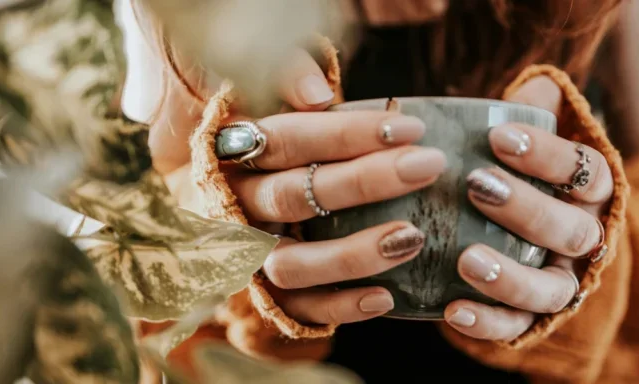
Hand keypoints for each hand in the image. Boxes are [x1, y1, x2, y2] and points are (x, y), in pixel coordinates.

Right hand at [156, 49, 445, 323]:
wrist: (211, 212)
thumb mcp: (269, 111)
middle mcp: (235, 208)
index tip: (410, 127)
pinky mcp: (265, 298)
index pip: (286, 140)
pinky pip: (299, 311)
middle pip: (292, 198)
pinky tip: (387, 296)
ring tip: (412, 237)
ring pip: (291, 265)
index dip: (345, 134)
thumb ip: (287, 84)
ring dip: (352, 254)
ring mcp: (248, 257)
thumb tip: (315, 89)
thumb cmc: (266, 155)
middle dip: (364, 182)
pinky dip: (341, 307)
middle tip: (427, 166)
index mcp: (233, 155)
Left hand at [443, 76, 612, 340]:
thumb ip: (533, 112)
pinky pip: (518, 326)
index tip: (500, 136)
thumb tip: (536, 86)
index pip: (586, 171)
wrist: (517, 226)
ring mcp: (561, 281)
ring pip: (552, 288)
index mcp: (590, 192)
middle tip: (477, 186)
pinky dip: (489, 322)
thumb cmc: (519, 171)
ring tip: (467, 259)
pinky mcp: (531, 315)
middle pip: (570, 230)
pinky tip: (453, 310)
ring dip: (510, 276)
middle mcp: (584, 238)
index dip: (548, 155)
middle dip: (526, 209)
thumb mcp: (529, 137)